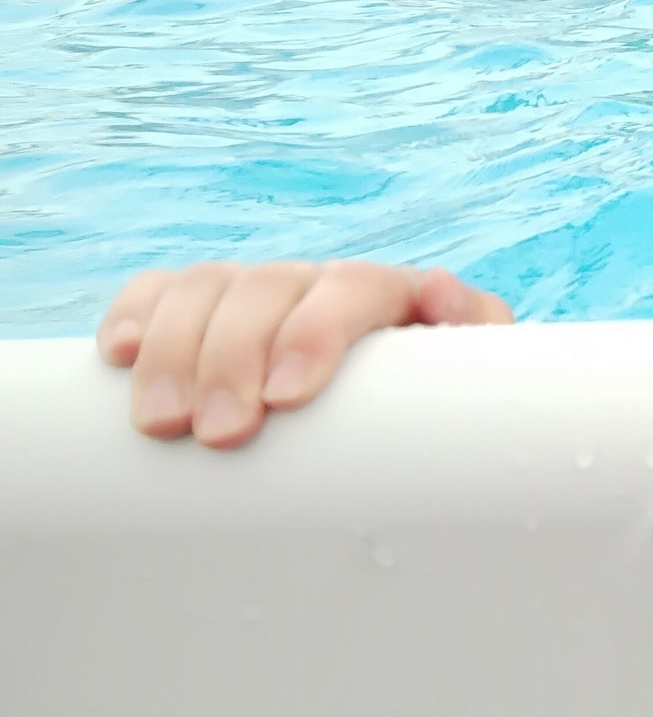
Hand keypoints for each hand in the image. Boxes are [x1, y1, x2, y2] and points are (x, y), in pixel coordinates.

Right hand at [97, 261, 513, 449]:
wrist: (409, 419)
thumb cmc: (435, 405)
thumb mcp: (470, 380)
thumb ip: (474, 336)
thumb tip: (441, 293)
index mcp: (388, 292)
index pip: (352, 287)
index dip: (314, 332)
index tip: (286, 398)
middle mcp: (315, 282)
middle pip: (264, 288)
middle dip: (232, 358)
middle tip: (219, 434)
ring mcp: (256, 293)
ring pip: (204, 289)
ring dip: (173, 351)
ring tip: (162, 422)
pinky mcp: (203, 313)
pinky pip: (159, 292)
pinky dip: (132, 314)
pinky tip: (113, 354)